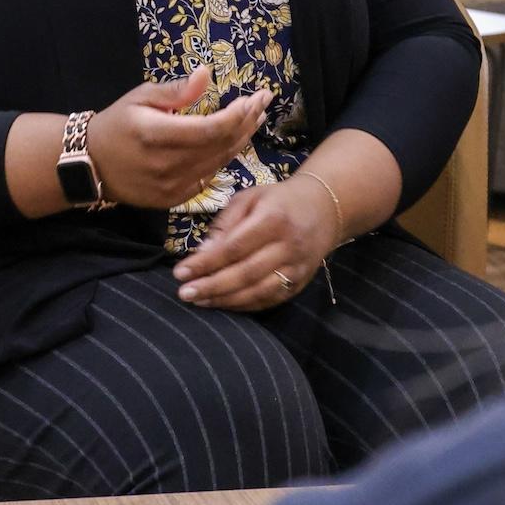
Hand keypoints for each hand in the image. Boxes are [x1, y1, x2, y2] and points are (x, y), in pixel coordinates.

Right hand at [85, 66, 271, 209]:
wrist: (90, 165)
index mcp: (156, 136)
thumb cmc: (116, 124)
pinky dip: (224, 157)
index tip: (253, 98)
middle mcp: (167, 165)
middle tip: (264, 101)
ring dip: (242, 138)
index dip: (236, 115)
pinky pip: (209, 176)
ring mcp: (172, 187)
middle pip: (221, 145)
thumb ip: (176, 91)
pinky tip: (235, 140)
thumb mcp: (140, 97)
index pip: (210, 129)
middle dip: (247, 122)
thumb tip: (206, 74)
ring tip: (257, 117)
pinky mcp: (174, 199)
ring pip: (219, 162)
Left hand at [171, 175, 335, 310]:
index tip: (180, 271)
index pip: (234, 247)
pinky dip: (244, 305)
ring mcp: (297, 267)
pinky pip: (269, 300)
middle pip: (245, 273)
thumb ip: (225, 224)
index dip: (206, 263)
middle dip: (211, 285)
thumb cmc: (279, 200)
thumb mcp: (250, 198)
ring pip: (257, 291)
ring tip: (198, 301)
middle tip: (184, 293)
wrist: (325, 208)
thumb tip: (201, 253)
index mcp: (274, 219)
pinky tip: (222, 303)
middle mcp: (288, 246)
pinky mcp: (300, 282)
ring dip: (225, 300)